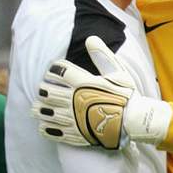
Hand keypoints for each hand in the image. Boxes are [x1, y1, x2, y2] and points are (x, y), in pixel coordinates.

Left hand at [33, 36, 170, 148]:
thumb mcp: (118, 72)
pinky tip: (42, 126)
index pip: (60, 71)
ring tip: (37, 108)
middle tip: (42, 89)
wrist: (135, 122)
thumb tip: (90, 38)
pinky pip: (54, 132)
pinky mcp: (75, 134)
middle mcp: (74, 100)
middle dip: (44, 89)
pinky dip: (46, 128)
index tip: (52, 70)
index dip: (53, 69)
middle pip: (49, 92)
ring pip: (48, 112)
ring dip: (40, 109)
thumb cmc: (127, 96)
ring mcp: (73, 119)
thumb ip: (102, 55)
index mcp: (83, 83)